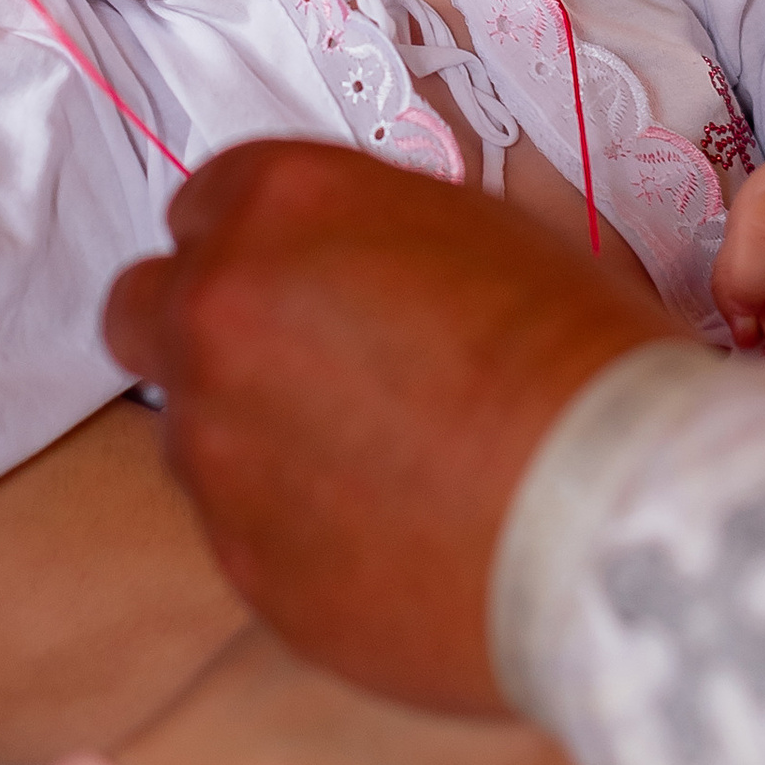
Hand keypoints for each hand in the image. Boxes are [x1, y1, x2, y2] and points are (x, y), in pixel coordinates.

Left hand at [107, 145, 671, 712]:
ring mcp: (216, 443)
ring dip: (251, 436)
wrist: (618, 516)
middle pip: (146, 308)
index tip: (306, 279)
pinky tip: (385, 535)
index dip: (260, 244)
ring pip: (188, 427)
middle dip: (207, 331)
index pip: (204, 204)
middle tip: (302, 368)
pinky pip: (237, 528)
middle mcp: (219, 312)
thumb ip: (376, 240)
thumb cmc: (587, 357)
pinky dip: (290, 527)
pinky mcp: (238, 560)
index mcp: (281, 204)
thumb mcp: (486, 236)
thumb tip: (358, 272)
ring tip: (372, 468)